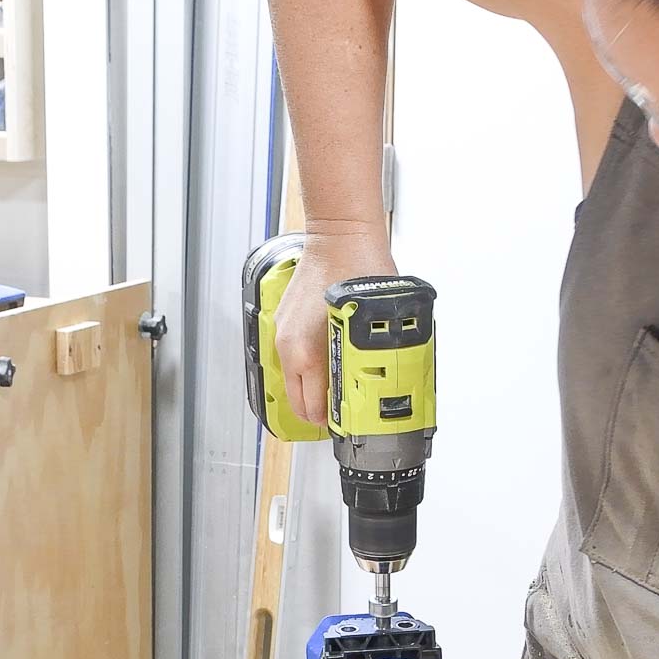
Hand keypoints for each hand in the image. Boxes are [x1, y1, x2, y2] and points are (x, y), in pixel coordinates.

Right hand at [274, 225, 395, 424]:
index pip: (311, 409)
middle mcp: (288, 345)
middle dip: (321, 410)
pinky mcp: (287, 321)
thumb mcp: (373, 325)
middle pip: (299, 400)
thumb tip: (372, 387)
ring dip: (315, 387)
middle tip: (345, 412)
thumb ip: (366, 362)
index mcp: (305, 352)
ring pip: (296, 378)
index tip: (347, 423)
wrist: (340, 235)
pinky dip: (311, 366)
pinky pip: (295, 356)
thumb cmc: (359, 268)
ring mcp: (284, 332)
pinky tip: (331, 359)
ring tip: (340, 385)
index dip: (332, 422)